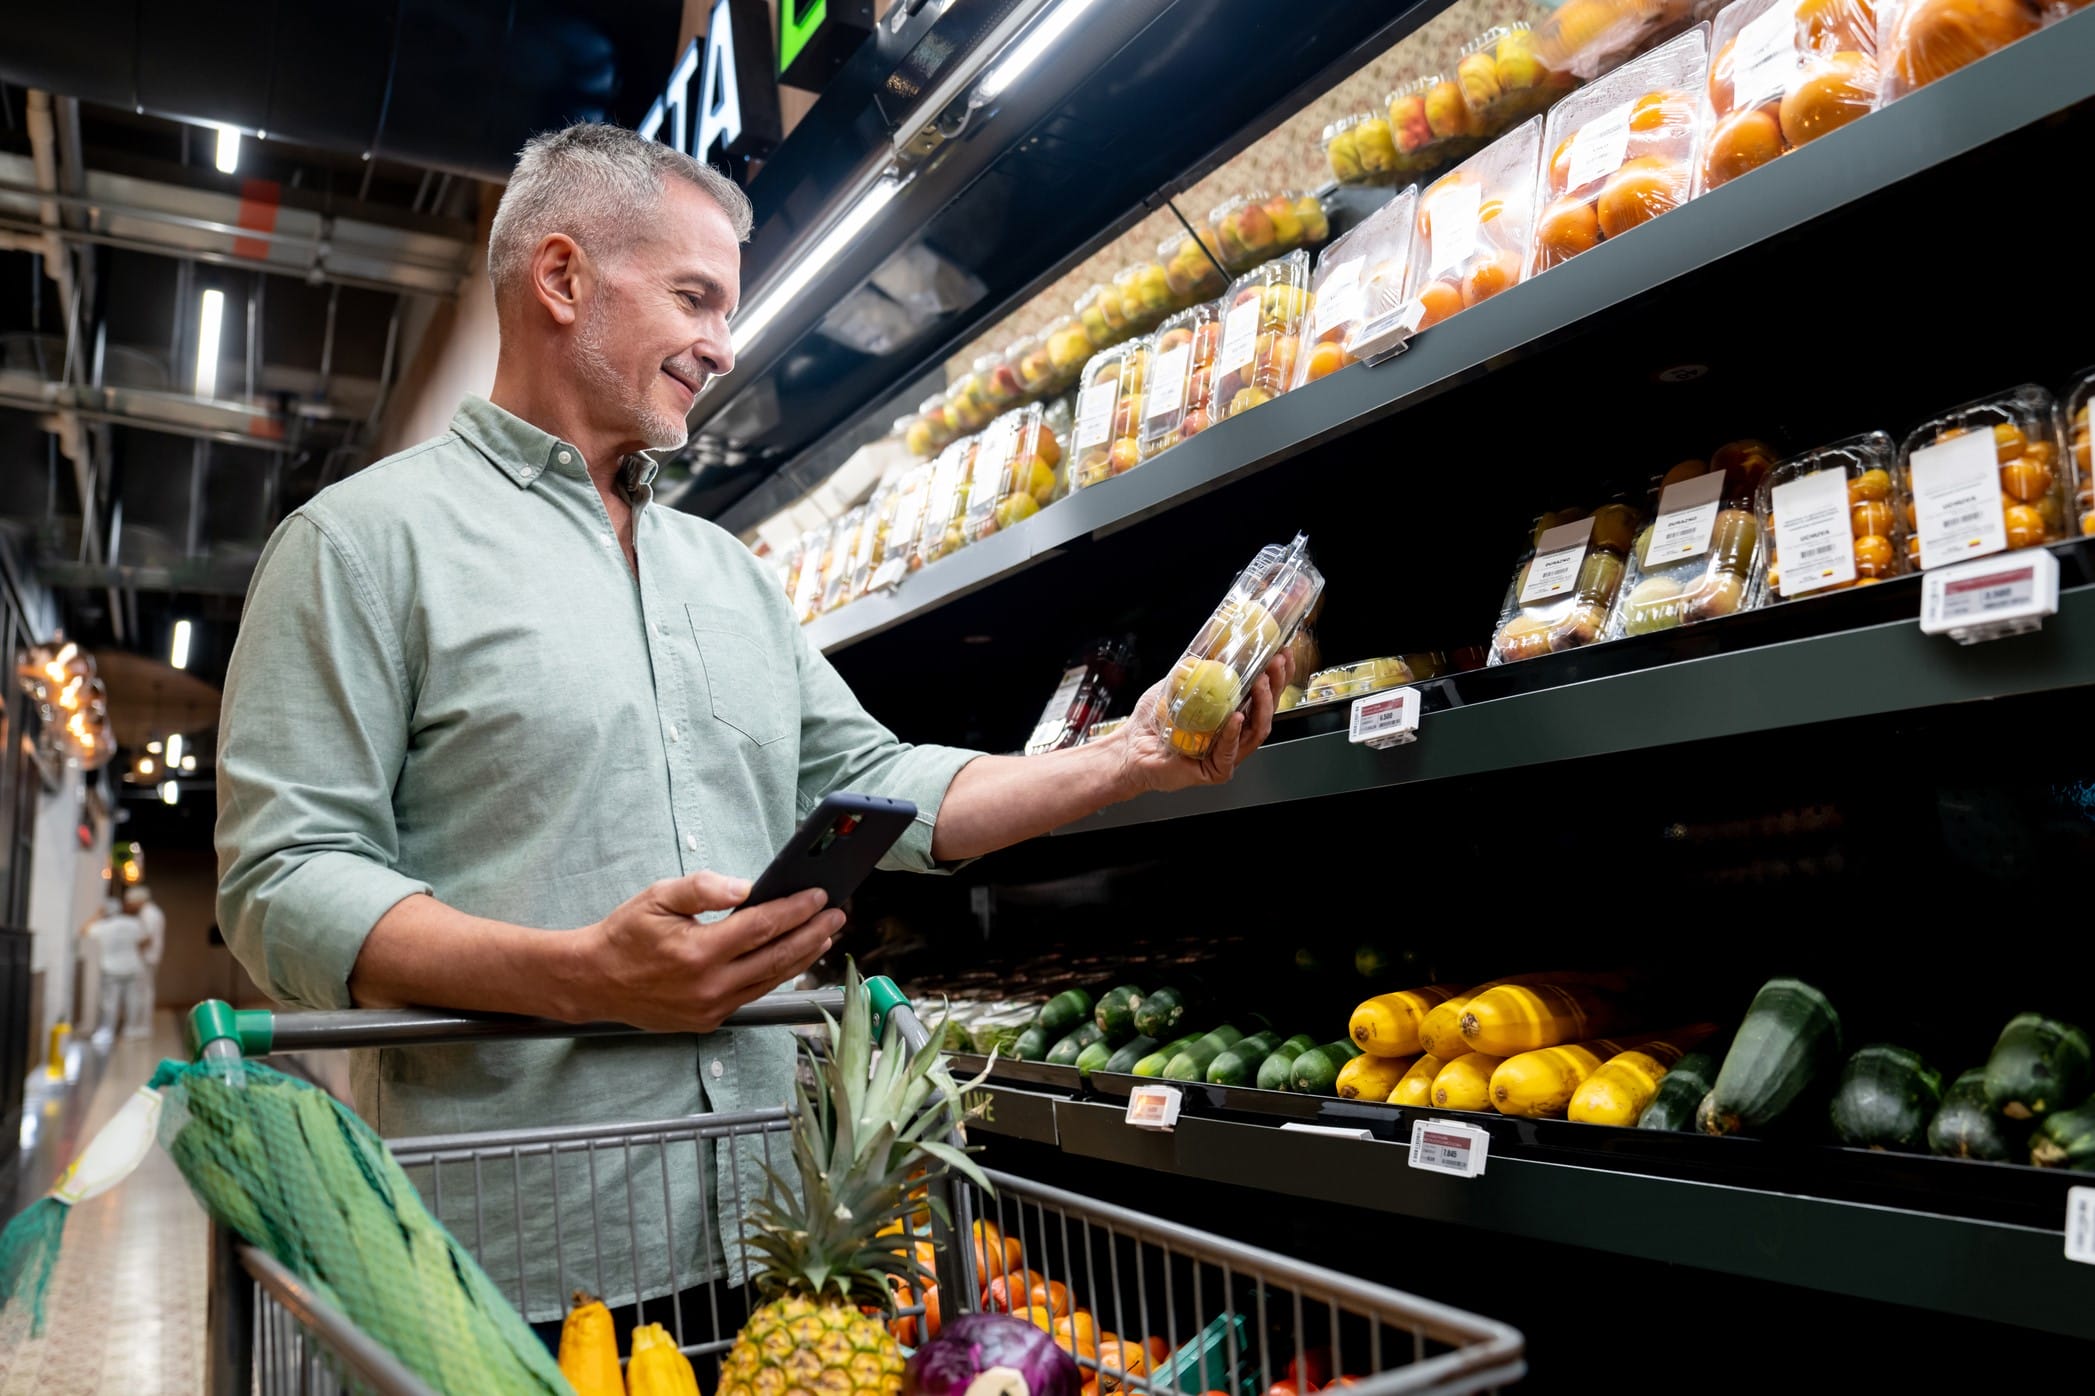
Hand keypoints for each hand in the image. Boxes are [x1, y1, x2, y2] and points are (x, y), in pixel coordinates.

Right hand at [578, 871, 842, 1032]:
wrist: (594, 981)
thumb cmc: (625, 935)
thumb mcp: (658, 897)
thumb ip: (703, 888)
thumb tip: (746, 887)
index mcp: (697, 952)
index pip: (762, 927)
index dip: (795, 909)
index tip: (819, 894)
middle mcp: (709, 986)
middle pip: (777, 957)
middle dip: (813, 933)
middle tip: (838, 914)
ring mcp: (710, 1008)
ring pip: (770, 980)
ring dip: (802, 956)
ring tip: (824, 934)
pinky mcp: (709, 1021)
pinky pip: (752, 994)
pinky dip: (776, 974)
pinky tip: (791, 958)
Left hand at [1113, 653, 1287, 795]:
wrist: (1129, 747)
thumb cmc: (1152, 721)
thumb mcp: (1178, 684)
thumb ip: (1199, 668)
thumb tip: (1218, 641)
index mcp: (1229, 714)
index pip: (1261, 695)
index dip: (1276, 675)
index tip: (1282, 653)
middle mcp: (1233, 735)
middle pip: (1266, 712)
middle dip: (1275, 685)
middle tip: (1275, 664)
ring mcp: (1227, 754)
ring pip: (1256, 731)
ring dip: (1261, 705)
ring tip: (1259, 683)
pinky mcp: (1215, 770)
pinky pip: (1230, 752)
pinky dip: (1234, 734)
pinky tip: (1236, 717)